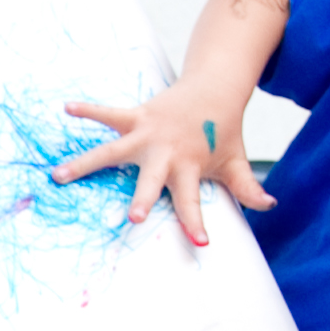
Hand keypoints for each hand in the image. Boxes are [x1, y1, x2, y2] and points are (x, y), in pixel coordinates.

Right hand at [55, 75, 272, 247]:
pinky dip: (88, 110)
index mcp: (189, 166)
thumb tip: (270, 206)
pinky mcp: (137, 115)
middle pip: (151, 179)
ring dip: (86, 162)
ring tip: (59, 175)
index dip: (196, 222)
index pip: (192, 200)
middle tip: (131, 217)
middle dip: (142, 197)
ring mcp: (148, 132)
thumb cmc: (222, 130)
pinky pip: (108, 113)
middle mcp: (166, 152)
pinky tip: (66, 108)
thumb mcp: (236, 160)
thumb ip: (248, 187)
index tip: (200, 242)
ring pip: (113, 150)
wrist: (215, 88)